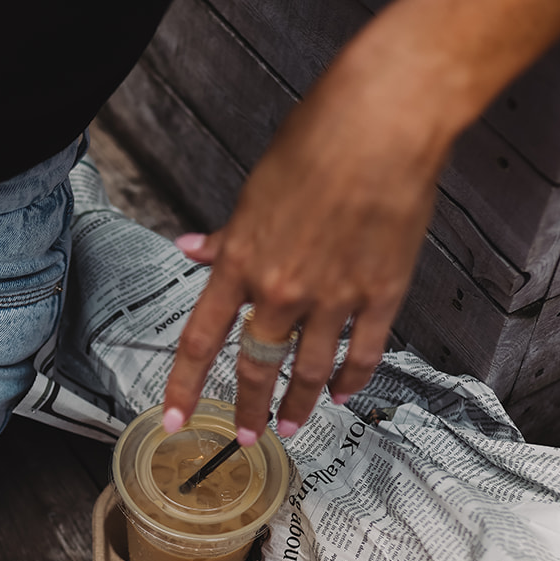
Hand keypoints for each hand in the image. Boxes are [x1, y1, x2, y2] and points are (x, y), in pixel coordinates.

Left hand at [162, 36, 451, 442]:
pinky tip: (343, 395)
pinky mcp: (380, 295)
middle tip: (245, 437)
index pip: (201, 340)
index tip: (176, 418)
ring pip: (308, 371)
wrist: (382, 123)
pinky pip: (362, 354)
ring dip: (296, 406)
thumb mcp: (256, 189)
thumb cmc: (317, 140)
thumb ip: (227, 235)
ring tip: (290, 426)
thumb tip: (192, 249)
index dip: (185, 386)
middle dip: (247, 410)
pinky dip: (351, 380)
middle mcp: (281, 289)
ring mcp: (333, 297)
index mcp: (242, 262)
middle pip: (255, 367)